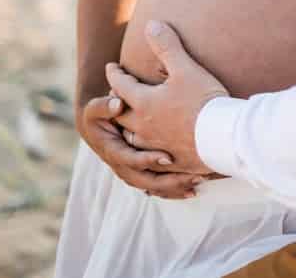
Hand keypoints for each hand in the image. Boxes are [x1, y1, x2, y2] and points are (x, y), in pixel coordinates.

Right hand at [77, 90, 205, 198]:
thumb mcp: (95, 108)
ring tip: (199, 181)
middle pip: (148, 182)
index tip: (168, 158)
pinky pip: (159, 188)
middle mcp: (123, 168)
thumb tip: (118, 104)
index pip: (131, 160)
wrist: (96, 127)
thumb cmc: (98, 114)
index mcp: (113, 152)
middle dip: (171, 181)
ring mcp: (132, 174)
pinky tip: (194, 189)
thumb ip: (104, 106)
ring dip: (177, 188)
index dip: (149, 160)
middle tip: (194, 176)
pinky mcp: (141, 175)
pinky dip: (175, 190)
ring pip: (155, 188)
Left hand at [106, 21, 229, 176]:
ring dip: (128, 129)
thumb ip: (167, 46)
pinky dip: (146, 152)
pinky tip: (151, 152)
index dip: (114, 73)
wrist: (226, 139)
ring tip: (131, 123)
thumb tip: (151, 24)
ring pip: (132, 140)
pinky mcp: (171, 162)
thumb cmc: (205, 102)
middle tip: (116, 95)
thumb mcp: (186, 68)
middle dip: (116, 103)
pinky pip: (151, 159)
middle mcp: (144, 127)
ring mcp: (156, 147)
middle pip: (120, 115)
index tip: (111, 67)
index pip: (120, 85)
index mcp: (144, 103)